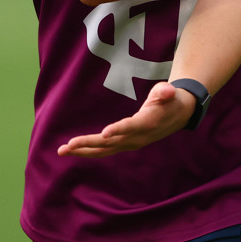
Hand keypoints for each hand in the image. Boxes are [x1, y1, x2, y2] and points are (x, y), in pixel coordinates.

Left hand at [56, 82, 195, 157]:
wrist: (177, 116)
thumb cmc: (170, 100)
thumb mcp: (170, 93)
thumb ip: (166, 92)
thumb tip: (169, 90)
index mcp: (148, 123)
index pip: (131, 127)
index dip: (118, 130)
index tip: (104, 133)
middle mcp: (137, 138)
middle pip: (111, 143)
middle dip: (88, 144)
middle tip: (68, 145)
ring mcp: (130, 143)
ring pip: (104, 150)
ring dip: (83, 150)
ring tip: (63, 150)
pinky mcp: (125, 144)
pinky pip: (105, 150)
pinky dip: (89, 151)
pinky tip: (74, 150)